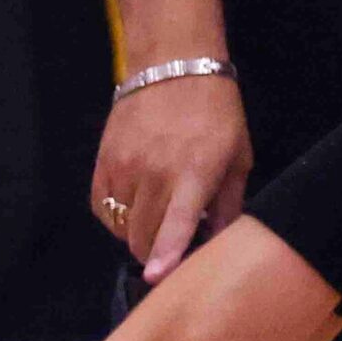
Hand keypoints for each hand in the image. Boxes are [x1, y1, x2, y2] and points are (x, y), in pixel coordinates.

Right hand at [91, 71, 253, 284]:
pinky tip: (135, 208)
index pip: (175, 222)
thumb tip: (219, 242)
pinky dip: (117, 219)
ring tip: (158, 218)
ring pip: (122, 227)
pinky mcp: (104, 161)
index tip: (155, 276)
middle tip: (174, 246)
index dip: (165, 254)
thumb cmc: (214, 111)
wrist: (173, 63)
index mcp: (193, 172)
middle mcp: (154, 172)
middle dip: (157, 253)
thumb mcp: (238, 157)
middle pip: (142, 237)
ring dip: (139, 235)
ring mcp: (124, 166)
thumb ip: (230, 205)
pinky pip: (103, 209)